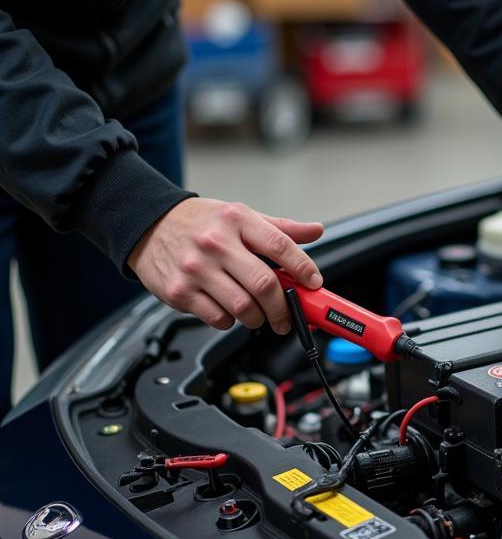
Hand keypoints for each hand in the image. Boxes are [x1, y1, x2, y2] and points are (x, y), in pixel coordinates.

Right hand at [128, 198, 323, 332]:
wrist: (148, 225)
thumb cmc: (199, 223)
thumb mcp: (240, 216)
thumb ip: (280, 228)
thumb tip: (315, 230)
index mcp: (236, 221)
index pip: (280, 246)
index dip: (303, 268)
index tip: (313, 283)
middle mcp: (215, 243)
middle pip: (263, 284)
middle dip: (283, 308)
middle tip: (287, 316)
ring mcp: (195, 269)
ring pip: (243, 307)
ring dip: (258, 318)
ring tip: (258, 314)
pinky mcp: (179, 292)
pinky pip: (218, 319)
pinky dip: (230, 321)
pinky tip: (228, 310)